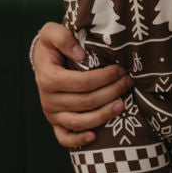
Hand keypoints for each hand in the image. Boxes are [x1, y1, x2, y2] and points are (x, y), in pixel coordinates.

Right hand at [32, 21, 132, 147]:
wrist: (43, 61)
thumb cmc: (52, 46)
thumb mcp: (51, 32)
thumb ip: (62, 37)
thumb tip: (80, 53)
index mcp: (48, 78)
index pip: (81, 82)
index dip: (103, 78)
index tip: (120, 69)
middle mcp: (48, 100)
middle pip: (86, 102)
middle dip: (111, 92)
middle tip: (128, 82)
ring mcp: (52, 114)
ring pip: (79, 122)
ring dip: (104, 115)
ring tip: (122, 105)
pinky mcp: (56, 124)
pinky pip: (65, 138)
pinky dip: (79, 140)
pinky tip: (94, 136)